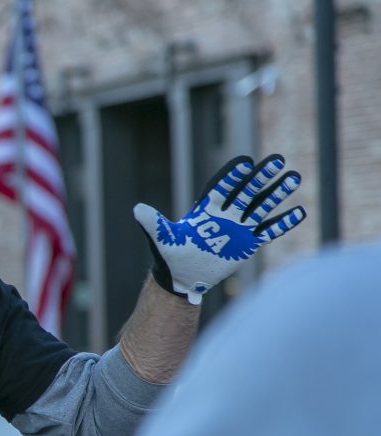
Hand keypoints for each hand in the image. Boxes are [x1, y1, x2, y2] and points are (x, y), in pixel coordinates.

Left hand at [134, 154, 306, 304]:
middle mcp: (226, 215)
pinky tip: (299, 211)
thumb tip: (137, 210)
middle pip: (247, 192)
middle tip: (277, 160)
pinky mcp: (247, 244)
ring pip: (261, 207)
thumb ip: (153, 223)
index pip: (222, 188)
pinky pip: (269, 231)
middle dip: (262, 177)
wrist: (183, 276)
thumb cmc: (171, 255)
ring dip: (277, 194)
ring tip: (294, 177)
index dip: (233, 176)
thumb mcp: (162, 238)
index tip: (245, 162)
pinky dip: (283, 222)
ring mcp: (239, 228)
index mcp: (206, 210)